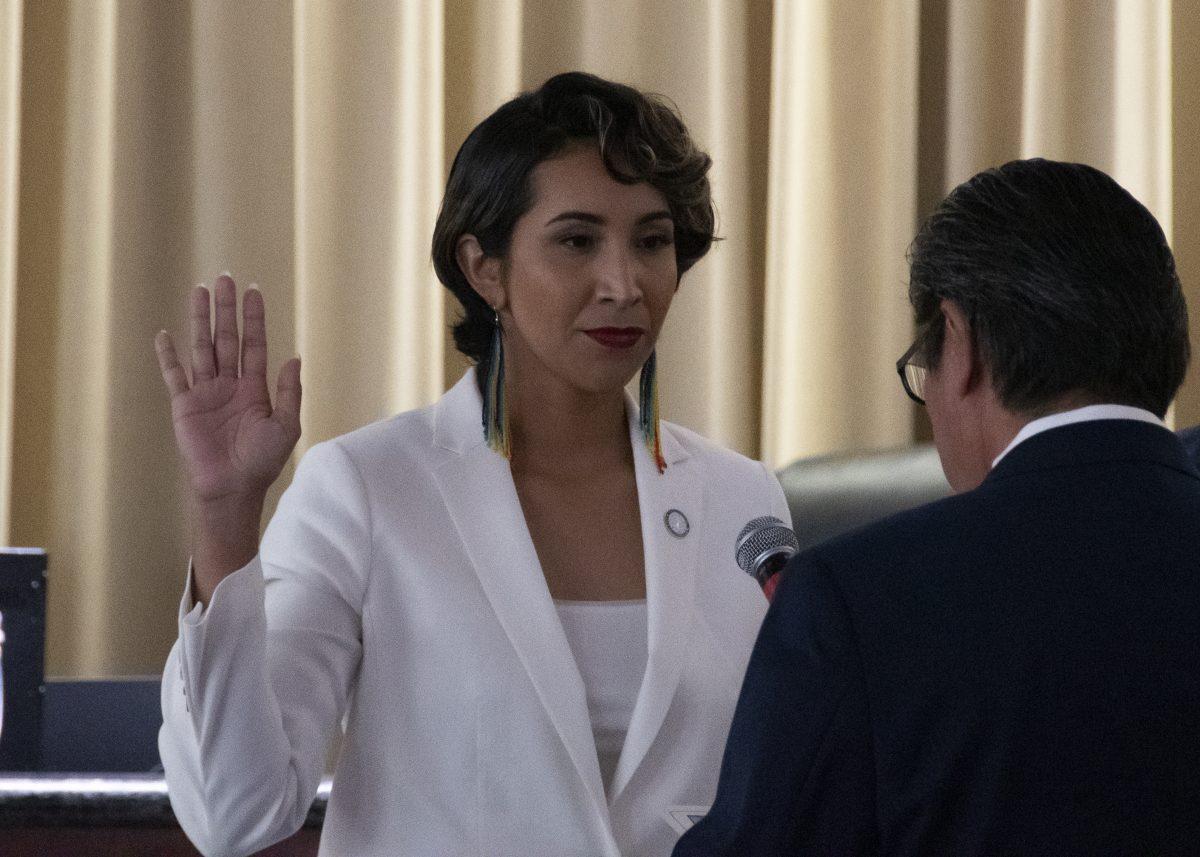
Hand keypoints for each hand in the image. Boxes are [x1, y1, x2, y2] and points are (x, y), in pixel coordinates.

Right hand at [155, 275, 300, 507]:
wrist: (231, 488)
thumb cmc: (261, 462)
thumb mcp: (285, 426)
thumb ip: (289, 392)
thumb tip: (294, 357)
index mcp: (255, 388)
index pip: (254, 344)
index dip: (254, 318)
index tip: (254, 291)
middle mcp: (230, 385)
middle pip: (226, 338)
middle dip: (226, 309)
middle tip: (226, 278)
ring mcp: (206, 393)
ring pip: (202, 347)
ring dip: (200, 319)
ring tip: (200, 291)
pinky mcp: (184, 405)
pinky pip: (174, 374)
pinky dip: (168, 355)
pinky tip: (166, 333)